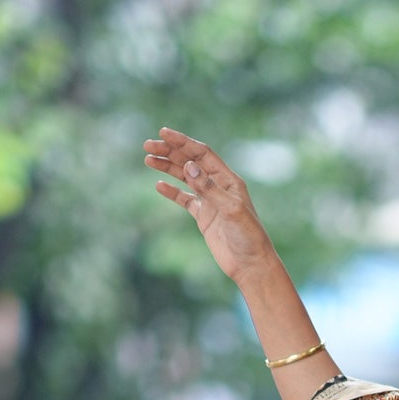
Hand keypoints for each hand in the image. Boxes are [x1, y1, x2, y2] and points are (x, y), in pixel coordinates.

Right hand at [144, 129, 274, 284]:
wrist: (250, 265)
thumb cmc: (248, 236)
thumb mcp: (230, 210)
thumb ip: (209, 188)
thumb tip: (189, 166)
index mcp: (228, 179)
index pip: (202, 154)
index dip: (183, 142)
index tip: (163, 134)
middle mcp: (218, 186)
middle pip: (190, 162)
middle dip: (170, 152)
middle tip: (148, 145)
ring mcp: (210, 201)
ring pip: (185, 178)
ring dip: (167, 167)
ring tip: (148, 159)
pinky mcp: (204, 216)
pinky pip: (185, 199)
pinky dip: (172, 192)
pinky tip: (159, 186)